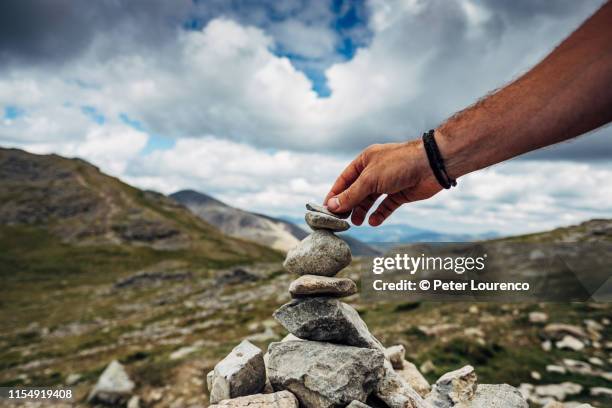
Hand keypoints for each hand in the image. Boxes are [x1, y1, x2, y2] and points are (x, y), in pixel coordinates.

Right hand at [324, 139, 442, 225]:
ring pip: (371, 200)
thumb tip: (332, 206)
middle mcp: (375, 171)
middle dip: (348, 205)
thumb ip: (351, 195)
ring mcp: (389, 182)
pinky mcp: (401, 193)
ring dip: (362, 211)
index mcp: (365, 160)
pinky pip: (386, 206)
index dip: (335, 194)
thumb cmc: (399, 165)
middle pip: (357, 191)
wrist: (432, 165)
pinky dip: (380, 214)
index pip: (345, 179)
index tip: (326, 209)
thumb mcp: (370, 180)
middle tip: (340, 220)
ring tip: (356, 222)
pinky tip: (374, 222)